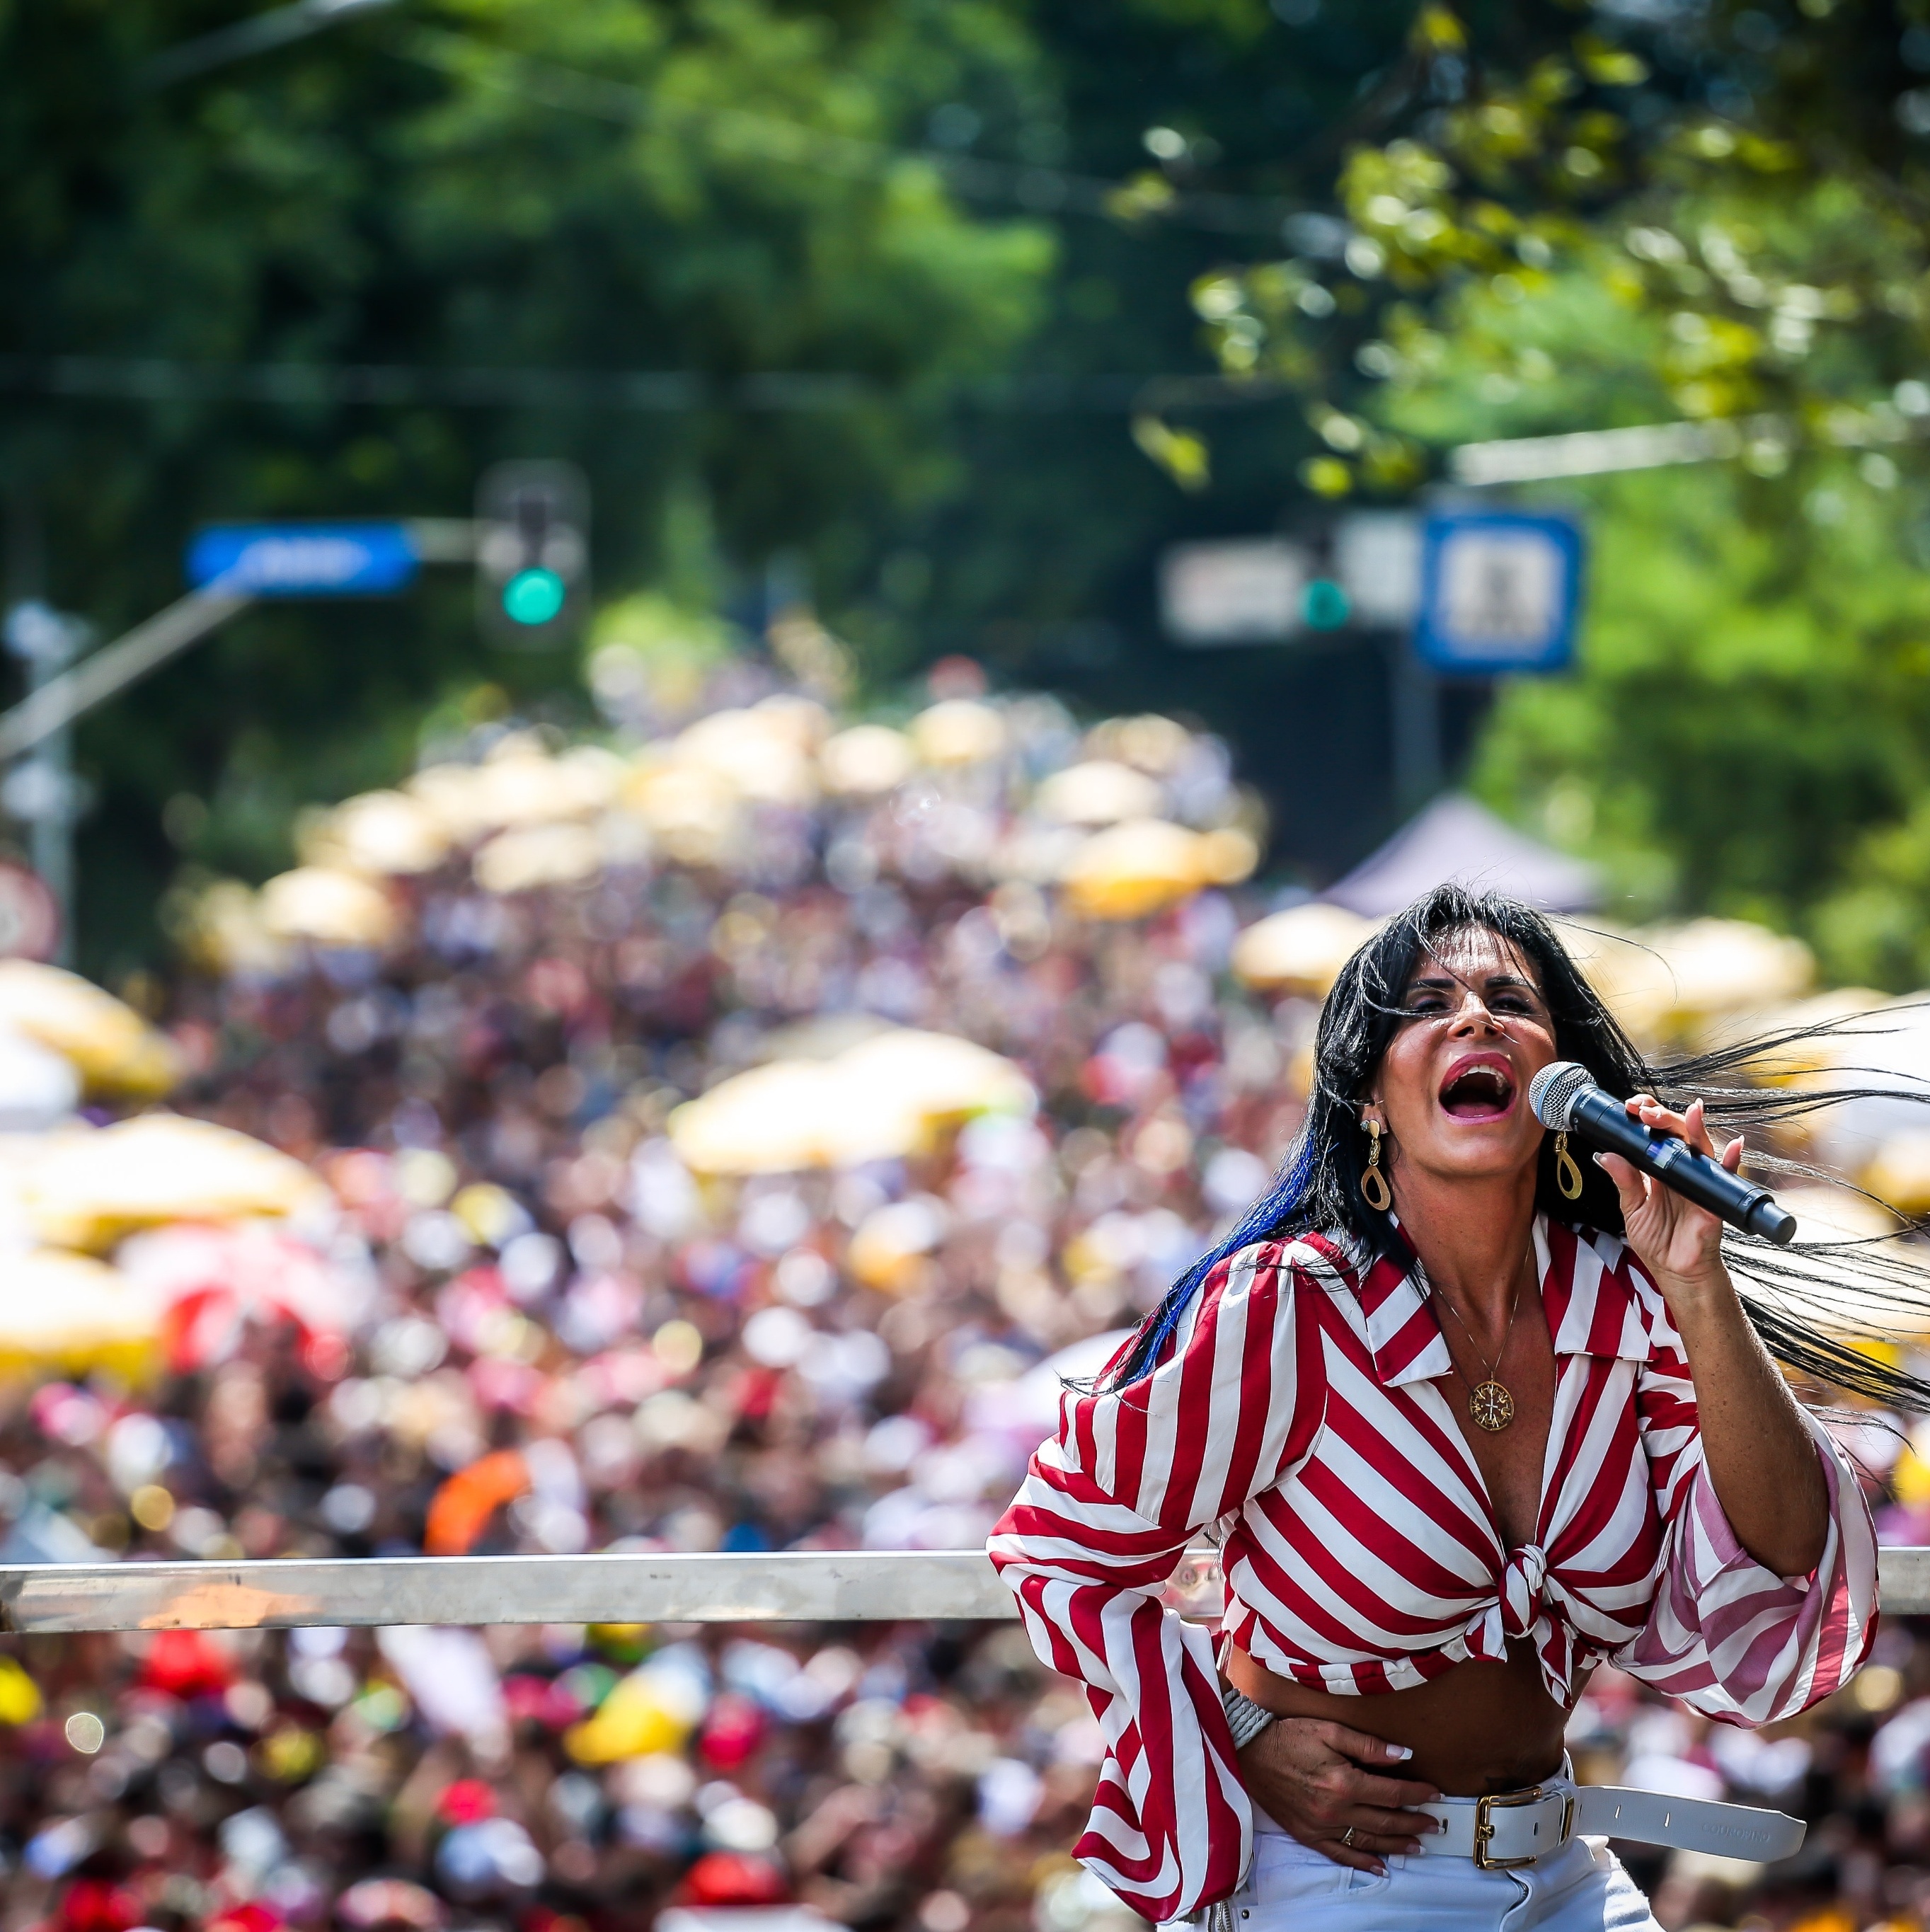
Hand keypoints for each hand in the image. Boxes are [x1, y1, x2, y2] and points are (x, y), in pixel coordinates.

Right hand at [1234, 1717, 1439, 1873]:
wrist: (1248, 1751)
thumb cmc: (1288, 1736)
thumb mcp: (1328, 1730)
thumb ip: (1367, 1745)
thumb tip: (1403, 1755)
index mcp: (1343, 1782)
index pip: (1391, 1792)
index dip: (1417, 1793)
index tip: (1435, 1793)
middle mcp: (1335, 1810)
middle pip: (1385, 1821)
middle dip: (1414, 1823)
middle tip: (1434, 1825)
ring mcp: (1321, 1827)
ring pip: (1368, 1841)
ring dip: (1396, 1845)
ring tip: (1418, 1846)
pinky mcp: (1307, 1835)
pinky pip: (1340, 1854)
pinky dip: (1362, 1862)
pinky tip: (1379, 1867)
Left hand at [1595, 1095, 1737, 1296]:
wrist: (1676, 1273)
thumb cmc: (1658, 1242)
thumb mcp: (1633, 1210)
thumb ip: (1624, 1182)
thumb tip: (1606, 1155)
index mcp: (1659, 1171)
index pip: (1654, 1135)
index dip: (1646, 1118)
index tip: (1631, 1107)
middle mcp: (1680, 1172)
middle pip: (1676, 1135)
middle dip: (1663, 1117)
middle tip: (1646, 1111)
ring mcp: (1699, 1183)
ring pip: (1701, 1148)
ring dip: (1694, 1129)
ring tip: (1689, 1112)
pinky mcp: (1714, 1201)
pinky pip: (1726, 1178)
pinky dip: (1732, 1162)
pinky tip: (1734, 1147)